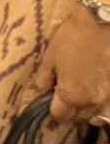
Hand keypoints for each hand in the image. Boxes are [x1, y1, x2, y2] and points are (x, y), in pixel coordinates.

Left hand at [33, 3, 109, 123]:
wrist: (100, 25)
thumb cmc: (71, 39)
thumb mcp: (50, 57)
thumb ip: (43, 79)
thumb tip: (40, 92)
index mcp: (71, 95)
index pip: (60, 115)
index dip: (52, 111)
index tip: (49, 103)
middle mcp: (91, 102)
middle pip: (78, 118)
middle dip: (68, 112)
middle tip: (62, 100)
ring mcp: (108, 98)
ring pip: (95, 117)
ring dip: (85, 113)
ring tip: (79, 101)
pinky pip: (108, 110)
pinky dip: (101, 109)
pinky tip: (95, 99)